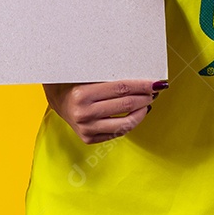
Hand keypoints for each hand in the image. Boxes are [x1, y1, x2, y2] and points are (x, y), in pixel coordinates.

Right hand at [43, 80, 162, 143]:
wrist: (58, 100)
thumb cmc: (75, 83)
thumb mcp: (88, 75)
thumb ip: (111, 77)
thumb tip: (141, 80)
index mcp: (82, 94)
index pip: (121, 88)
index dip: (142, 85)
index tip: (156, 83)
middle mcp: (84, 113)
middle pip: (126, 104)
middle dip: (145, 97)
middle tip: (155, 91)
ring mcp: (87, 129)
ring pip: (125, 123)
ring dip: (142, 112)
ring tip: (147, 103)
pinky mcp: (89, 139)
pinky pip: (118, 132)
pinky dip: (130, 123)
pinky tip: (135, 114)